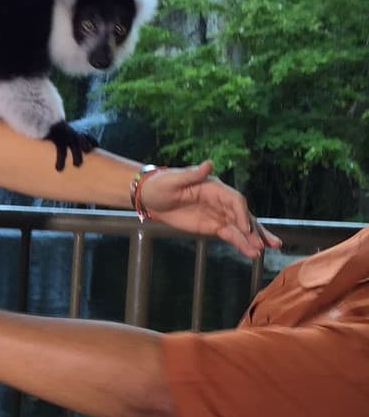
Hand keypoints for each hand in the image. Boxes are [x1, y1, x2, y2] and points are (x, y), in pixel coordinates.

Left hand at [139, 163, 280, 258]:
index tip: (245, 228)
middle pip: (243, 215)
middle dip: (254, 229)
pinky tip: (250, 252)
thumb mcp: (174, 179)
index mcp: (214, 187)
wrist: (150, 197)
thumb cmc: (161, 184)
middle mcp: (221, 200)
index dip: (241, 214)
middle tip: (266, 243)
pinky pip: (229, 235)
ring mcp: (218, 214)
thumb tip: (209, 164)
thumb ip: (193, 174)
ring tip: (261, 252)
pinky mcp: (212, 226)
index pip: (235, 200)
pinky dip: (240, 243)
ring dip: (251, 240)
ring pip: (239, 228)